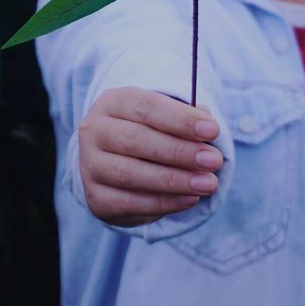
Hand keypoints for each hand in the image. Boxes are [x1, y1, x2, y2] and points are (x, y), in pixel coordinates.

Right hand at [78, 85, 223, 227]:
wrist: (116, 162)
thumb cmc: (151, 132)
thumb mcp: (165, 117)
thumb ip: (186, 119)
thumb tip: (207, 127)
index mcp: (112, 102)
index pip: (146, 106)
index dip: (180, 119)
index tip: (212, 131)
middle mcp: (94, 130)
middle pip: (136, 140)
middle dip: (179, 151)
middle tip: (214, 160)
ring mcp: (90, 166)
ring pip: (129, 174)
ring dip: (174, 180)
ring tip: (208, 183)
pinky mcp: (96, 198)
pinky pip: (128, 203)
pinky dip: (162, 203)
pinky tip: (190, 199)